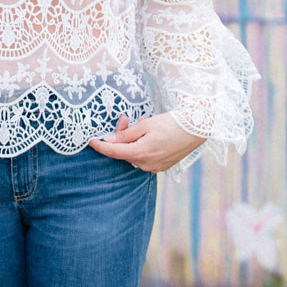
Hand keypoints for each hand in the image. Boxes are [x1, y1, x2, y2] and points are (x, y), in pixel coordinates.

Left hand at [87, 112, 206, 172]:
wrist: (196, 129)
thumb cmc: (171, 124)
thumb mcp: (146, 125)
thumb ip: (126, 134)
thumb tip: (109, 140)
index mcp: (140, 153)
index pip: (113, 152)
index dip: (100, 146)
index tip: (90, 141)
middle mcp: (146, 164)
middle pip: (124, 152)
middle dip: (121, 137)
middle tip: (126, 119)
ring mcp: (155, 167)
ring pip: (134, 154)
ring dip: (133, 140)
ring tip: (142, 123)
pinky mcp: (162, 166)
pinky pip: (144, 157)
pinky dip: (142, 146)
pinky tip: (149, 134)